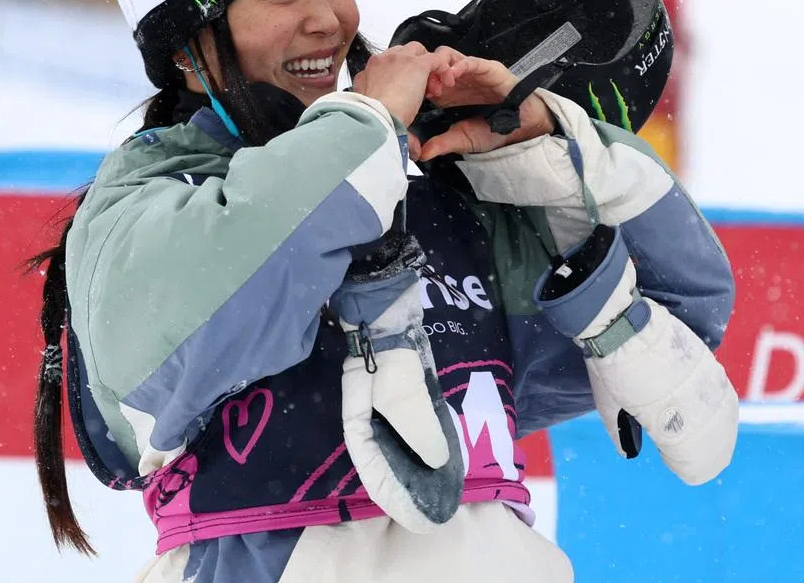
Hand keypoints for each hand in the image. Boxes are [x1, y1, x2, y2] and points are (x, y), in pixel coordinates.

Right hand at [332, 233, 464, 531]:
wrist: (382, 285)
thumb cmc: (384, 335)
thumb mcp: (400, 383)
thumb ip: (415, 421)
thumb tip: (437, 458)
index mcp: (357, 412)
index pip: (373, 463)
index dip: (395, 493)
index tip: (421, 517)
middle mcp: (367, 406)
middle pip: (385, 454)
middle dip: (408, 482)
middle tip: (438, 506)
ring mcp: (383, 390)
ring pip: (399, 436)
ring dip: (419, 459)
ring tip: (446, 483)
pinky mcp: (400, 376)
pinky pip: (412, 415)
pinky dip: (427, 432)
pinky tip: (445, 443)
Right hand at [351, 42, 453, 127]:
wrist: (374, 119)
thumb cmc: (372, 123)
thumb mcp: (379, 122)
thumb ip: (397, 128)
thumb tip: (414, 150)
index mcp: (367, 76)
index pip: (386, 67)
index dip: (400, 78)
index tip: (409, 95)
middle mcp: (380, 62)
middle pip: (402, 54)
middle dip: (415, 69)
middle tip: (424, 92)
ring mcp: (397, 60)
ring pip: (418, 52)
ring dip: (428, 68)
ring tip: (434, 90)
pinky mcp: (415, 64)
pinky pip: (435, 59)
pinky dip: (443, 69)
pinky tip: (446, 84)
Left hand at [418, 47, 556, 160]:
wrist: (520, 126)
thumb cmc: (493, 130)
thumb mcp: (463, 139)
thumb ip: (443, 143)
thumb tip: (423, 153)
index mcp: (447, 94)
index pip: (425, 79)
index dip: (417, 83)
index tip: (412, 95)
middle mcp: (457, 80)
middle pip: (433, 64)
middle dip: (426, 72)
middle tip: (424, 87)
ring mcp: (470, 73)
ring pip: (448, 57)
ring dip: (441, 66)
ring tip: (440, 83)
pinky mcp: (486, 68)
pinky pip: (470, 60)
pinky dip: (460, 64)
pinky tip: (454, 73)